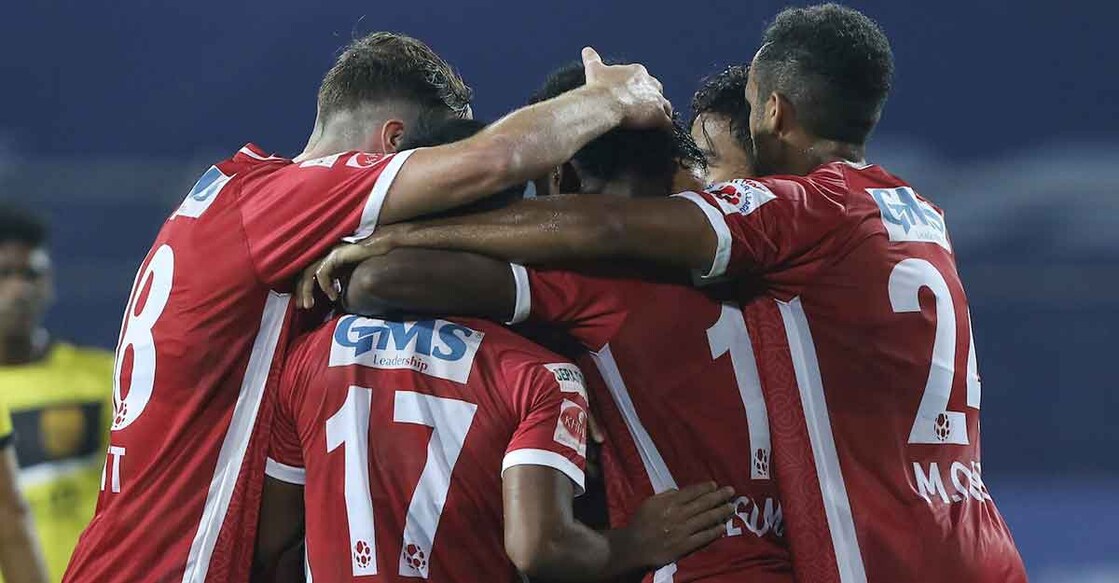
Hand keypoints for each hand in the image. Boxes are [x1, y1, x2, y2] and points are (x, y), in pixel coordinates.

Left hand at [296, 229, 399, 308]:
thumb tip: (331, 297)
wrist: (381, 247)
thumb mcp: (349, 274)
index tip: (306, 304)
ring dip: (307, 290)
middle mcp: (324, 254)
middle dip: (301, 292)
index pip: (307, 274)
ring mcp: (328, 253)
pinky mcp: (335, 254)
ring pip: (308, 273)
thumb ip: (338, 281)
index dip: (304, 289)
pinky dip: (325, 286)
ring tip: (310, 305)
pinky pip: (322, 272)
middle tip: (303, 306)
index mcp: (326, 258)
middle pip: (304, 273)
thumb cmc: (369, 259)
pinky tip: (333, 295)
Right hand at [582, 47, 671, 129]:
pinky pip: (667, 123)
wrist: (605, 103)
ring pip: (666, 106)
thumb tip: (586, 50)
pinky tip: (661, 132)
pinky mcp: (658, 116)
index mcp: (638, 72)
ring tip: (657, 122)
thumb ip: (593, 59)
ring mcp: (656, 100)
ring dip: (662, 113)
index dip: (640, 88)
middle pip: (657, 91)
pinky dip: (665, 128)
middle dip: (653, 99)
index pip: (645, 79)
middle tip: (646, 108)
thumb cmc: (599, 86)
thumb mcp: (595, 69)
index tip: (634, 95)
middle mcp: (650, 84)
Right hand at [616, 482, 734, 568]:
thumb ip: (665, 496)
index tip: (715, 485)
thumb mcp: (649, 502)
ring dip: (720, 512)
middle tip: (731, 491)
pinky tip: (722, 527)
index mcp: (669, 503)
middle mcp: (678, 515)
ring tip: (731, 507)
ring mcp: (683, 531)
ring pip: (706, 519)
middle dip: (719, 496)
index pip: (691, 492)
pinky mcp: (685, 545)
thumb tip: (680, 491)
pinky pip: (703, 537)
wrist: (634, 546)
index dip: (705, 488)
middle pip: (703, 503)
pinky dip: (714, 532)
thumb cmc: (641, 522)